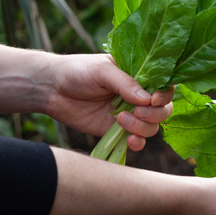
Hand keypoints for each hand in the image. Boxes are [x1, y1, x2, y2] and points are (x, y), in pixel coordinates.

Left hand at [45, 54, 173, 150]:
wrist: (51, 89)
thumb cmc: (78, 71)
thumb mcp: (102, 71)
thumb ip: (125, 84)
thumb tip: (147, 99)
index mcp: (139, 75)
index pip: (164, 86)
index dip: (164, 95)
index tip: (153, 99)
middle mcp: (138, 96)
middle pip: (163, 109)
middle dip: (154, 114)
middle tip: (136, 111)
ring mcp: (130, 114)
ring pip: (152, 127)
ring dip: (142, 127)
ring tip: (119, 120)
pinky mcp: (117, 130)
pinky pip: (137, 140)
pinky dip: (137, 143)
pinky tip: (128, 140)